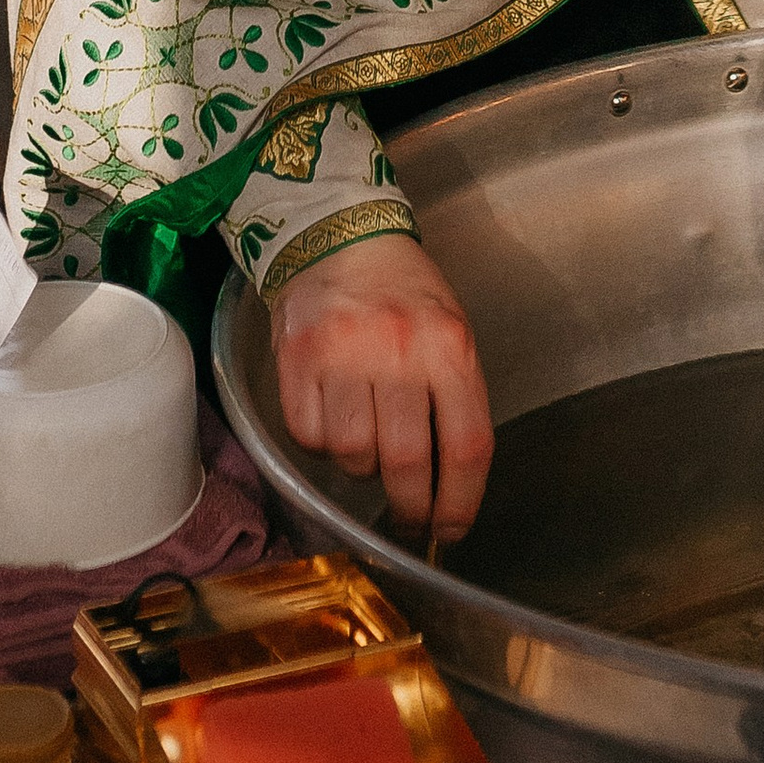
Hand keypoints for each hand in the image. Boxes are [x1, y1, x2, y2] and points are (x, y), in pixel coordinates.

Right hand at [269, 231, 492, 544]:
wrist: (338, 234)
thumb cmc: (403, 291)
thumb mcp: (450, 330)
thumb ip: (455, 397)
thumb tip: (450, 482)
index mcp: (449, 345)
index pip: (466, 446)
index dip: (459, 502)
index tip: (451, 528)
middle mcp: (398, 349)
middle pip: (406, 462)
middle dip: (410, 506)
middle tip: (409, 516)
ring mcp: (343, 353)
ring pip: (353, 456)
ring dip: (362, 466)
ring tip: (368, 439)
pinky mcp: (297, 359)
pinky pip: (310, 435)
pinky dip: (322, 442)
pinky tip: (333, 416)